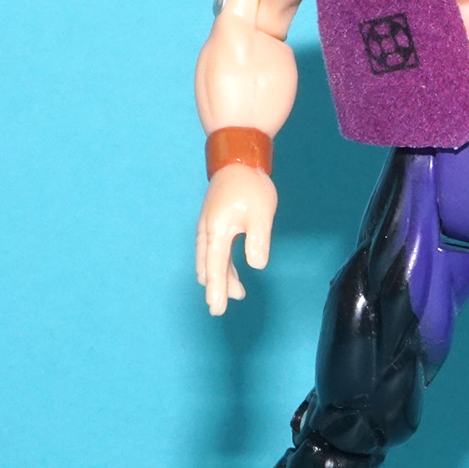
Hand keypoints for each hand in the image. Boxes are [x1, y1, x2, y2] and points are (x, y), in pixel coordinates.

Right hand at [196, 164, 276, 314]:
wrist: (237, 158)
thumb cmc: (250, 184)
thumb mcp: (261, 213)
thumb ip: (257, 240)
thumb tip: (256, 265)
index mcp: (217, 230)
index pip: (215, 268)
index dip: (216, 290)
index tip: (216, 309)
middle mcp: (207, 231)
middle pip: (208, 267)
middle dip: (216, 288)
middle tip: (220, 309)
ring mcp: (208, 227)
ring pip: (210, 260)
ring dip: (220, 277)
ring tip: (238, 293)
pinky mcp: (213, 223)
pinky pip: (213, 250)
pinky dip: (220, 265)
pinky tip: (230, 273)